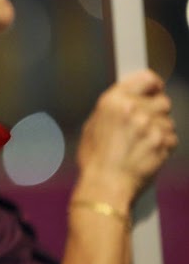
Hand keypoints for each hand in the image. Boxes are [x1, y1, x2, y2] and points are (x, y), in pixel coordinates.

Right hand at [75, 69, 176, 206]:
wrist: (106, 184)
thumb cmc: (95, 159)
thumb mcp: (92, 126)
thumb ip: (112, 109)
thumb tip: (125, 101)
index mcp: (114, 101)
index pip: (146, 79)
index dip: (153, 84)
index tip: (155, 88)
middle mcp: (134, 109)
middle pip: (162, 100)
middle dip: (156, 111)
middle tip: (145, 123)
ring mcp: (151, 126)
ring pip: (168, 120)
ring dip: (160, 129)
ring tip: (143, 143)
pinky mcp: (163, 142)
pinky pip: (172, 137)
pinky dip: (164, 144)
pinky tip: (148, 152)